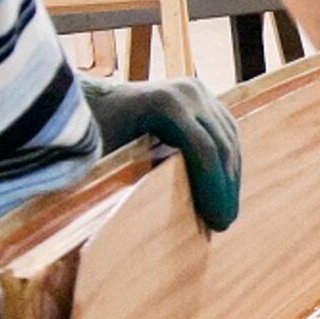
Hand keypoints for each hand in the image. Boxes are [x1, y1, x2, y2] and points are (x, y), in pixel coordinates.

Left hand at [80, 75, 239, 230]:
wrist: (89, 97)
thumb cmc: (89, 130)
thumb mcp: (104, 154)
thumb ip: (127, 181)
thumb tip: (146, 227)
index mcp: (165, 103)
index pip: (204, 150)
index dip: (215, 189)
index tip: (216, 223)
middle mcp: (187, 93)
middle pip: (222, 145)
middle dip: (226, 188)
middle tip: (223, 224)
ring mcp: (197, 91)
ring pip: (229, 138)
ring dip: (231, 177)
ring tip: (226, 212)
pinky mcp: (201, 97)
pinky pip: (225, 132)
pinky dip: (227, 162)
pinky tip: (224, 188)